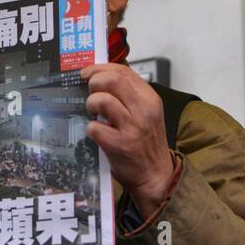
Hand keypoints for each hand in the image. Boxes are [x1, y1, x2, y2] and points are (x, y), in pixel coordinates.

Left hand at [81, 63, 174, 218]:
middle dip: (94, 82)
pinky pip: (94, 127)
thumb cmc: (147, 142)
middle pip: (112, 80)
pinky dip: (91, 129)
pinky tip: (97, 133)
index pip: (123, 71)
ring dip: (91, 104)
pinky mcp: (119, 145)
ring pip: (102, 100)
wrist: (156, 176)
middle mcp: (143, 110)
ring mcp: (132, 127)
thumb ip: (129, 94)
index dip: (100, 68)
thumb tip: (102, 76)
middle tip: (89, 91)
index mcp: (150, 98)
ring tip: (93, 113)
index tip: (88, 72)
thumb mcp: (146, 112)